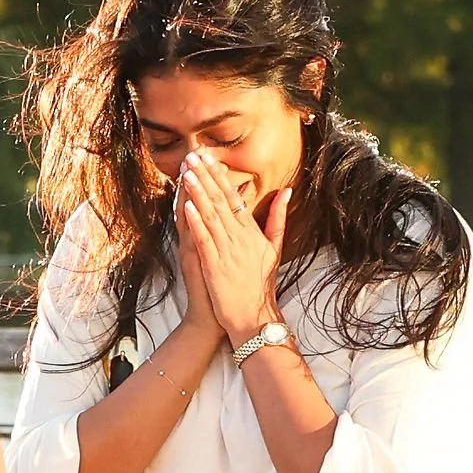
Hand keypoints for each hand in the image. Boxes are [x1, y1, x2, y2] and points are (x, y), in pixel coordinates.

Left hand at [177, 153, 291, 345]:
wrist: (254, 316)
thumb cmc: (261, 285)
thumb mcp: (274, 248)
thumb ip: (278, 218)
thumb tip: (286, 192)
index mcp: (251, 232)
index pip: (234, 197)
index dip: (220, 176)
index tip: (209, 158)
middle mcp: (239, 238)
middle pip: (220, 201)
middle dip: (206, 177)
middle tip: (192, 156)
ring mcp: (227, 251)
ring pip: (210, 216)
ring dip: (198, 193)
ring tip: (187, 173)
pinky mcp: (214, 266)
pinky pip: (204, 239)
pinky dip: (196, 222)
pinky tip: (187, 206)